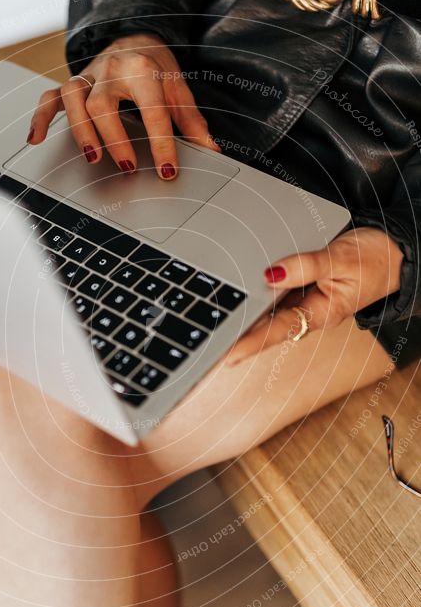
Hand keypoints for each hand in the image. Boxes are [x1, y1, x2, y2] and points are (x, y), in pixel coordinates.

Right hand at [27, 33, 219, 178]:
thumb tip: (211, 151)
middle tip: (128, 167)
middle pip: (103, 104)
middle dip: (115, 138)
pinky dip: (40, 118)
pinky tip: (36, 139)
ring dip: (80, 130)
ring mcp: (88, 76)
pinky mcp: (73, 84)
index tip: (167, 169)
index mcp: (142, 68)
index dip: (161, 142)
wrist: (134, 35)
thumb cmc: (156, 67)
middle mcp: (110, 69)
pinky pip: (50, 98)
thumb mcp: (178, 88)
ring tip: (93, 158)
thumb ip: (191, 121)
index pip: (152, 109)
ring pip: (73, 98)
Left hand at [226, 227, 403, 364]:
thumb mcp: (339, 259)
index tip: (229, 354)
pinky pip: (277, 292)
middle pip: (268, 325)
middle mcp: (311, 311)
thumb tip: (270, 274)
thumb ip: (304, 266)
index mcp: (322, 312)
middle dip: (240, 333)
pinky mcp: (303, 286)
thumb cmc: (375, 259)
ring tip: (217, 322)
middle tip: (211, 344)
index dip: (252, 342)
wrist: (396, 252)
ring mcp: (306, 300)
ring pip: (270, 309)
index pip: (279, 330)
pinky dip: (259, 293)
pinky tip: (240, 293)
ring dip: (246, 314)